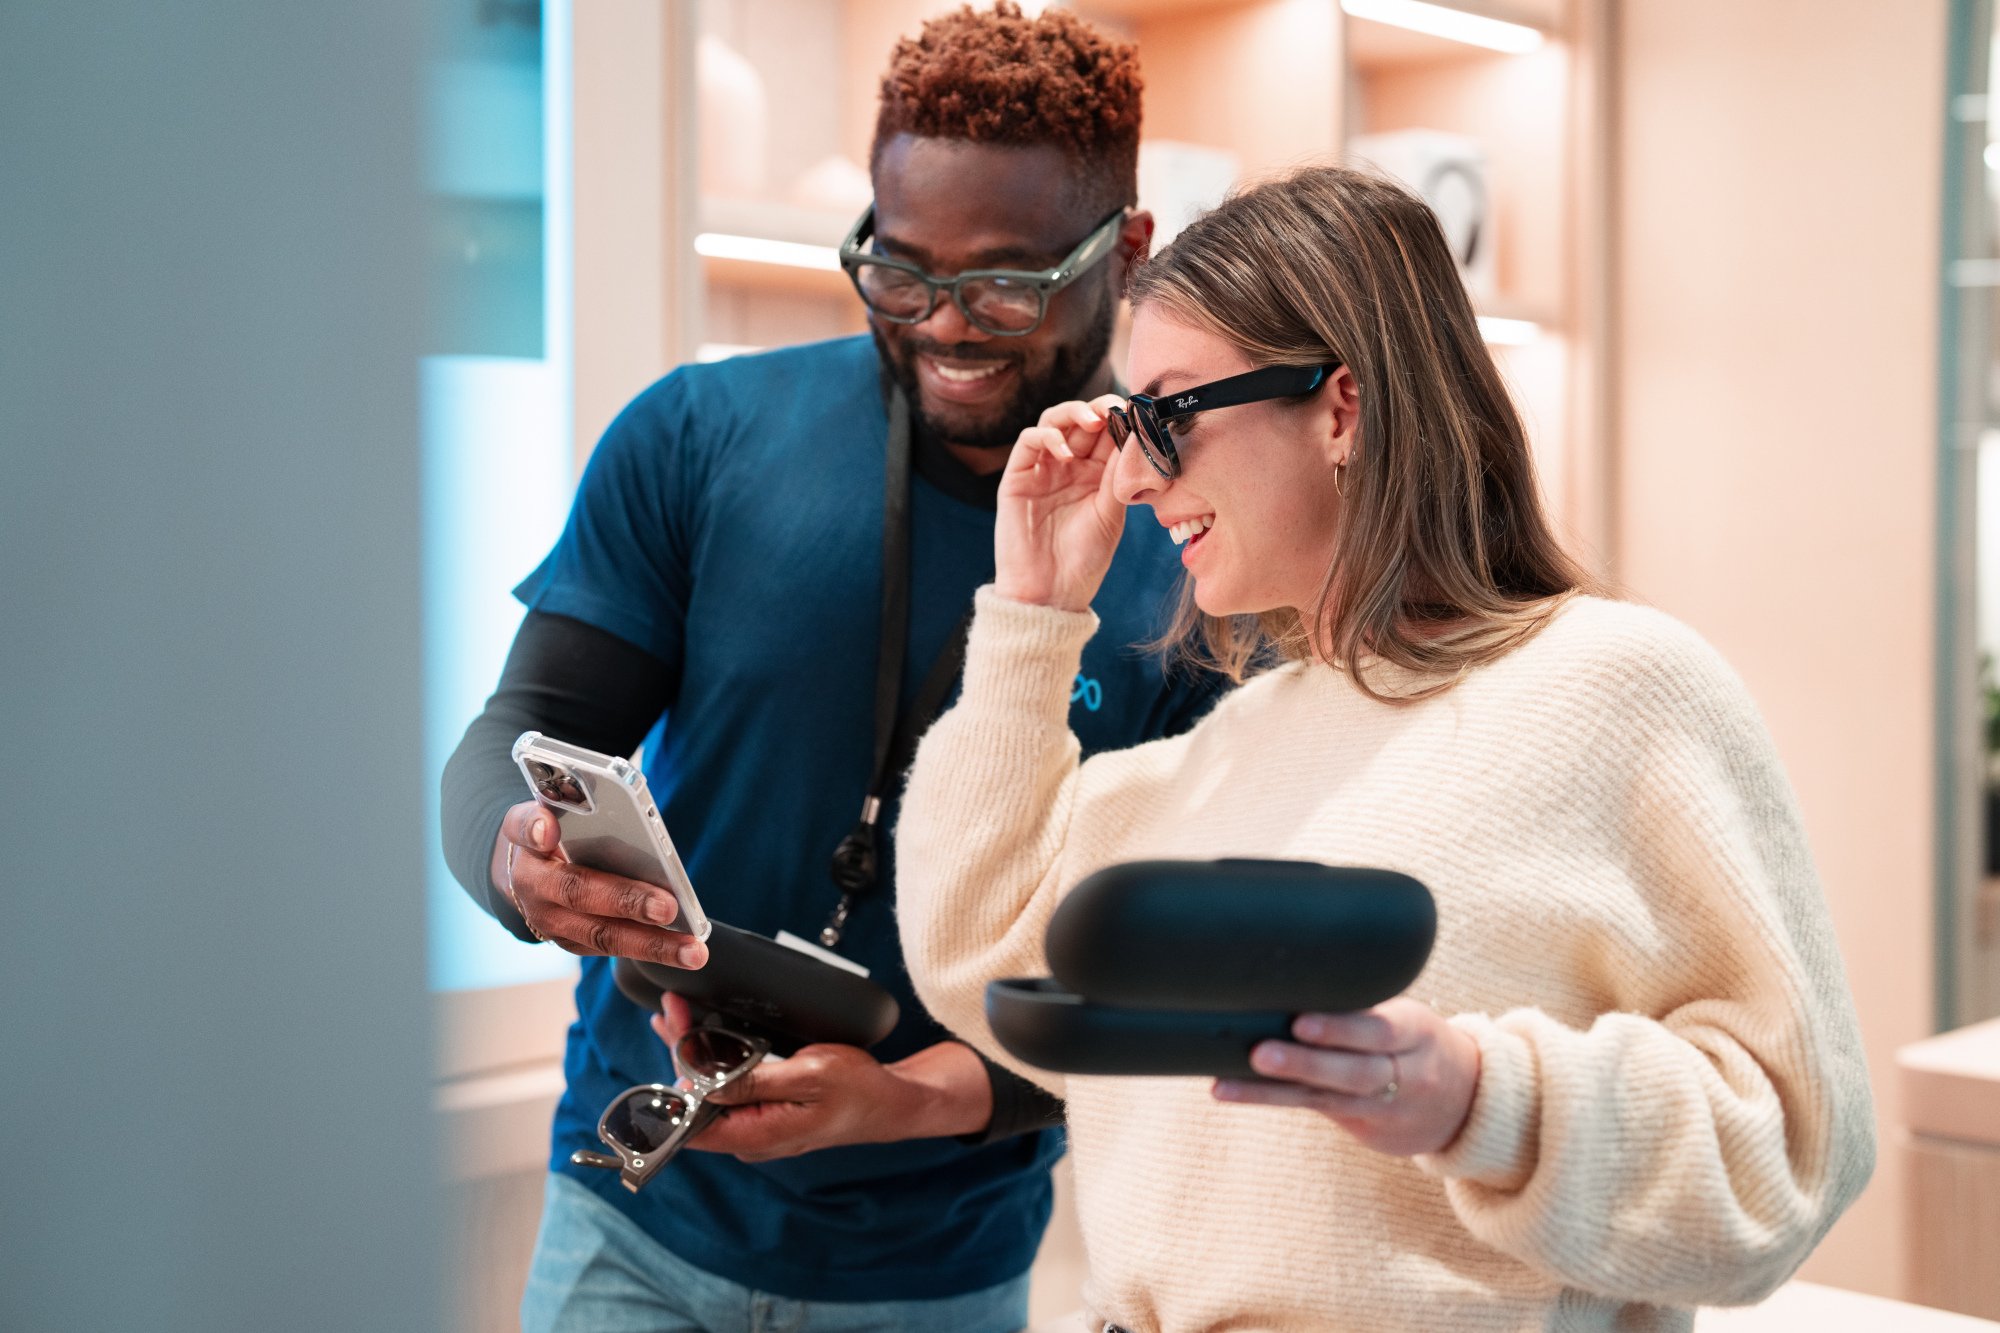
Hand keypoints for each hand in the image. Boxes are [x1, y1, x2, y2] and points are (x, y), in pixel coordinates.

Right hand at [488, 800, 707, 969]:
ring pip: (606, 937)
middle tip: (668, 907)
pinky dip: (654, 950)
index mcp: (528, 858)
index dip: (538, 833)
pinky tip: (686, 949)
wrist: (526, 881)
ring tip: (694, 950)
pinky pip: (618, 948)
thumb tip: (547, 828)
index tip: (552, 831)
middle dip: (627, 903)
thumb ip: (533, 820)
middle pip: (582, 898)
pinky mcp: (579, 944)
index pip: (529, 841)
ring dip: (653, 945)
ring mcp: (559, 928)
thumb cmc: (543, 843)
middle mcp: (538, 898)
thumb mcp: (531, 822)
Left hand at [651, 994, 990, 1161]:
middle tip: (672, 1009)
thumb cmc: (859, 1089)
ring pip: (712, 1092)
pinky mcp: (765, 1114)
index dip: (673, 1077)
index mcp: (757, 1135)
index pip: (693, 1120)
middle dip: (681, 1052)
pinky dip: (716, 1060)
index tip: (670, 1032)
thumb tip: (702, 1086)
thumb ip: (754, 1081)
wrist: (891, 1102)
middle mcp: (751, 1138)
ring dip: (694, 1053)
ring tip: (675, 1015)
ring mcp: (758, 1128)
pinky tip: (701, 1036)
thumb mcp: (808, 1075)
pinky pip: (730, 1090)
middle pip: (697, 1101)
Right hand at [993, 394, 1127, 611]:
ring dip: (1073, 414)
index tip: (1137, 411)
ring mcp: (1042, 469)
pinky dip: (1047, 438)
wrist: (1050, 593)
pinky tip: (1066, 454)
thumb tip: (1135, 433)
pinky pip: (1029, 442)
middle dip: (1100, 408)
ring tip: (1094, 421)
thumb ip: (1118, 474)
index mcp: (1094, 473)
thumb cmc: (1084, 559)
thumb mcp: (1111, 514)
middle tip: (1116, 408)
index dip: (1120, 417)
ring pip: (1053, 422)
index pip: (1107, 433)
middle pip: (1081, 421)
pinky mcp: (1017, 477)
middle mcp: (1068, 466)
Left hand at [1212, 998, 1481, 1156]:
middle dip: (1305, 1062)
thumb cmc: (1418, 1041)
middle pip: (1355, 1072)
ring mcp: (1383, 1107)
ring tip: (1228, 1081)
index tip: (1302, 1020)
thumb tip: (1298, 968)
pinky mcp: (1361, 1126)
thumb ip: (1365, 1003)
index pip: (1381, 1032)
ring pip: (1326, 1097)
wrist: (1466, 1104)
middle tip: (1260, 1051)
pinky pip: (1312, 1108)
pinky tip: (1228, 1090)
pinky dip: (1269, 1098)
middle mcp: (1405, 1075)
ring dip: (1273, 1088)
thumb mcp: (1410, 1015)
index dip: (1341, 1029)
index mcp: (1417, 1034)